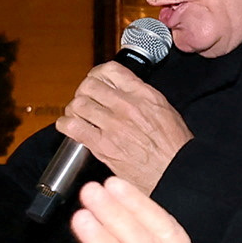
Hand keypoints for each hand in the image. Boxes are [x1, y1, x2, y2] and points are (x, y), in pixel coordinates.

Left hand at [55, 61, 193, 186]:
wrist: (175, 172)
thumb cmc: (173, 145)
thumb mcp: (163, 109)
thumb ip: (140, 95)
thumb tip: (119, 88)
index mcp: (144, 95)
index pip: (110, 70)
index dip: (97, 74)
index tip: (95, 81)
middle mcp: (127, 106)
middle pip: (89, 85)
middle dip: (83, 92)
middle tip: (85, 101)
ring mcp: (113, 126)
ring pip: (78, 104)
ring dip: (74, 109)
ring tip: (78, 116)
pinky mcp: (102, 146)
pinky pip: (73, 127)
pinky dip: (66, 125)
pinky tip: (70, 127)